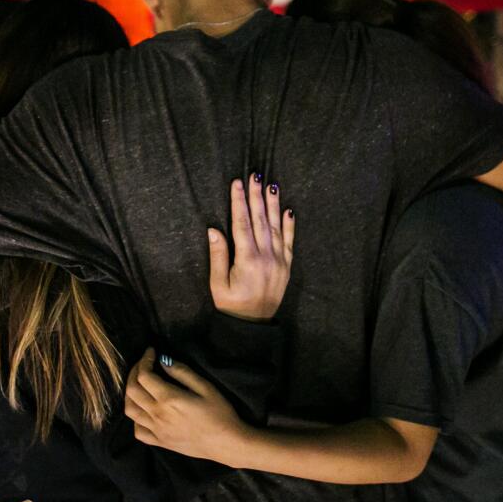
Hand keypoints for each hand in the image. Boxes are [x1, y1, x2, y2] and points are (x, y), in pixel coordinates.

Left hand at [124, 348, 248, 464]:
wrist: (226, 443)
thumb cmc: (220, 413)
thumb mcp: (205, 387)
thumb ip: (182, 372)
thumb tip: (164, 360)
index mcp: (169, 399)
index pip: (144, 375)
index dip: (144, 359)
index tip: (151, 352)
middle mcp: (158, 415)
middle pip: (132, 390)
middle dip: (134, 372)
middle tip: (144, 364)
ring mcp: (157, 430)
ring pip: (130, 410)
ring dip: (130, 394)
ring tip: (139, 384)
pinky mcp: (160, 442)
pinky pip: (138, 431)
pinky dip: (136, 418)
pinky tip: (144, 411)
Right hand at [207, 175, 295, 321]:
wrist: (254, 326)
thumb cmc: (231, 305)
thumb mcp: (218, 285)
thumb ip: (218, 256)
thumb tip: (213, 230)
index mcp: (247, 260)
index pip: (242, 223)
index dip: (239, 202)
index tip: (237, 183)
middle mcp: (266, 257)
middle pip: (260, 219)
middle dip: (256, 195)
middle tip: (254, 175)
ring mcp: (279, 260)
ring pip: (275, 226)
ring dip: (273, 204)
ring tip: (271, 185)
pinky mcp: (286, 266)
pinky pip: (289, 241)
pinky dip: (289, 224)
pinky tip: (288, 210)